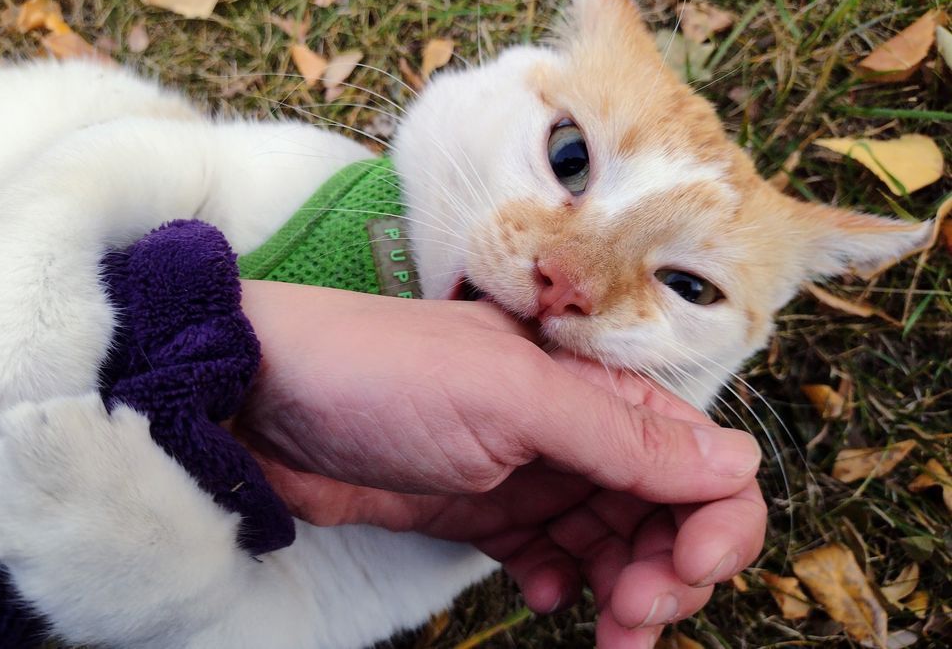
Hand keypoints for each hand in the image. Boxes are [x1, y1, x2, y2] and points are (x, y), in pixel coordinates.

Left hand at [232, 281, 765, 647]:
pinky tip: (539, 594)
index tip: (685, 568)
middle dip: (668, 568)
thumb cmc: (380, 374)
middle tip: (633, 612)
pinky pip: (552, 557)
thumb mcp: (508, 398)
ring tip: (604, 629)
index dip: (713, 516)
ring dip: (623, 592)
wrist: (262, 402)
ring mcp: (526, 473)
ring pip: (612, 543)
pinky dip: (562, 585)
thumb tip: (736, 461)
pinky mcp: (483, 511)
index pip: (696, 454)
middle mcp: (570, 428)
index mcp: (590, 385)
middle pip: (663, 509)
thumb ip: (618, 433)